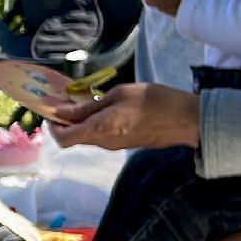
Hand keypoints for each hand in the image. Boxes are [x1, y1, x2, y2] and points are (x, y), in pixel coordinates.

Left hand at [50, 82, 200, 150]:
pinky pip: (102, 136)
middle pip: (73, 138)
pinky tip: (103, 108)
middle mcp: (104, 143)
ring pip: (87, 136)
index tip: (52, 109)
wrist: (188, 119)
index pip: (63, 138)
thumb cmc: (154, 101)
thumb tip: (62, 111)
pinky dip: (95, 124)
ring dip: (81, 122)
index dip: (52, 126)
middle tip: (68, 101)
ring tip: (87, 101)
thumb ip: (88, 106)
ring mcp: (115, 146)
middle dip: (65, 122)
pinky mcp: (125, 144)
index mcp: (99, 130)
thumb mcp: (119, 95)